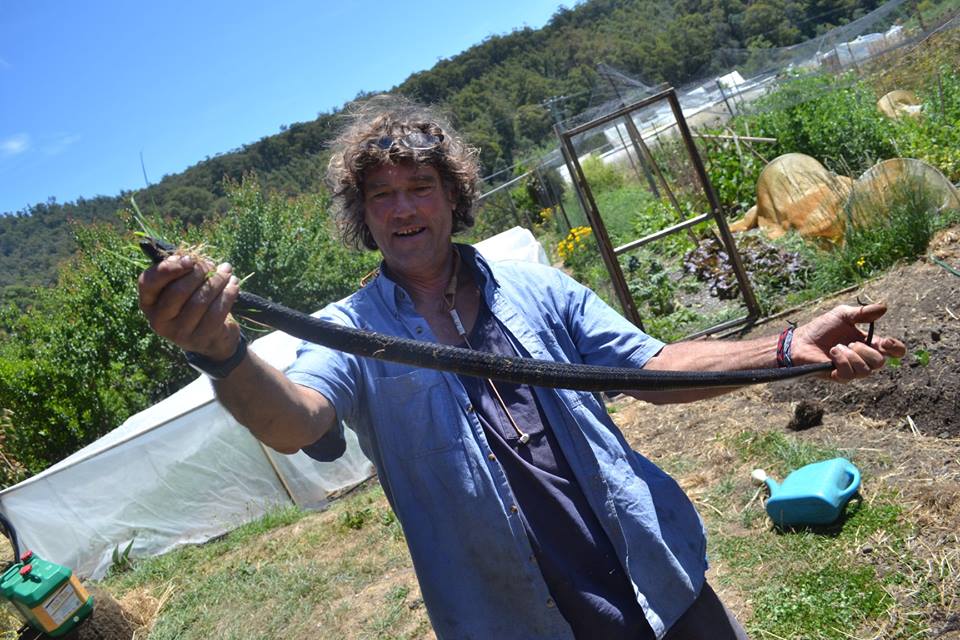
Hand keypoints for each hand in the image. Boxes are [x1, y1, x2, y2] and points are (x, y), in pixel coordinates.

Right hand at [138, 253, 241, 359]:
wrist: (211, 336)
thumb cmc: (192, 303)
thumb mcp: (181, 286)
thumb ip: (180, 271)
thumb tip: (189, 258)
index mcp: (149, 302)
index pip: (148, 282)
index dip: (168, 268)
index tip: (189, 260)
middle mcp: (159, 320)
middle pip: (177, 291)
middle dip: (198, 273)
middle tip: (211, 265)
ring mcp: (179, 332)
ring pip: (199, 301)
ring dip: (216, 282)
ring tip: (226, 272)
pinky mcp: (200, 338)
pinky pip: (216, 312)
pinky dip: (228, 294)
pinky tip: (234, 284)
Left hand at [792, 303, 906, 381]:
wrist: (801, 340)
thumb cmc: (822, 328)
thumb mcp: (843, 315)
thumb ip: (863, 312)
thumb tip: (884, 307)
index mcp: (870, 343)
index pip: (894, 351)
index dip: (896, 349)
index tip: (886, 342)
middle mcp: (864, 359)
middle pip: (881, 363)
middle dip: (866, 351)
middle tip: (851, 342)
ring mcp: (852, 370)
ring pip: (866, 371)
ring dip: (851, 356)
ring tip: (837, 347)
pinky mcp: (839, 377)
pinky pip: (849, 374)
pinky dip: (842, 361)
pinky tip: (833, 353)